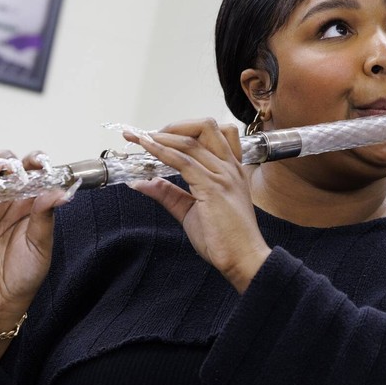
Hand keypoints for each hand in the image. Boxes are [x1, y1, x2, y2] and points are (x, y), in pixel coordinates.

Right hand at [0, 151, 68, 328]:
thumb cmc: (24, 276)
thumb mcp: (40, 246)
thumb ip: (45, 217)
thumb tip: (59, 192)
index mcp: (32, 206)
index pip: (36, 176)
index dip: (38, 164)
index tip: (43, 163)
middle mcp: (10, 203)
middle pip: (7, 169)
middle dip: (10, 160)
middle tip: (15, 167)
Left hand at [124, 119, 270, 292]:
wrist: (243, 259)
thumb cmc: (226, 239)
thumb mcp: (191, 211)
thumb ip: (170, 194)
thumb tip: (145, 183)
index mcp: (230, 170)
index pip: (212, 135)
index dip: (183, 129)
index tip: (156, 134)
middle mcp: (229, 167)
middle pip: (206, 126)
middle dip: (174, 125)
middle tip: (151, 134)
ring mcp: (223, 175)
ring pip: (191, 141)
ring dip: (161, 136)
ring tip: (141, 138)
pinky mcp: (213, 187)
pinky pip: (183, 161)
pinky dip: (162, 152)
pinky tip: (147, 149)